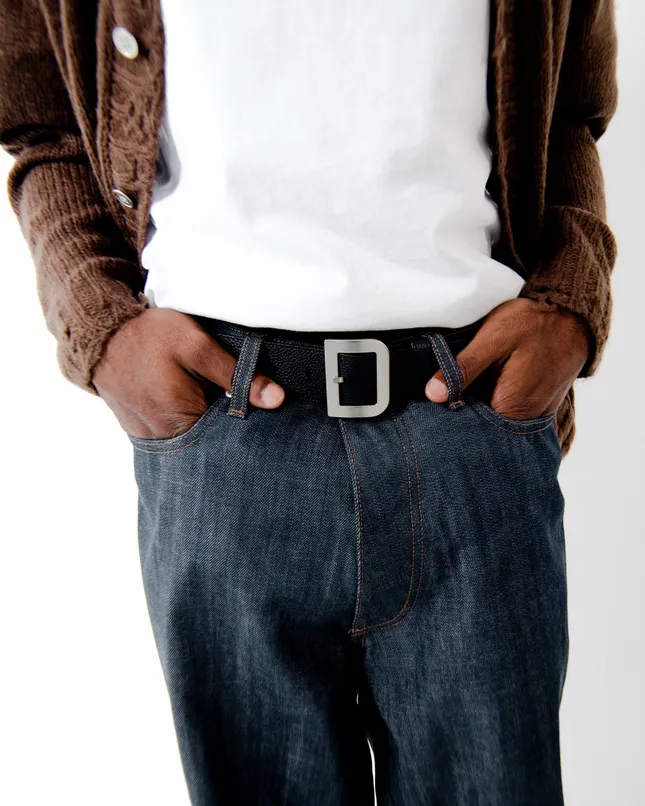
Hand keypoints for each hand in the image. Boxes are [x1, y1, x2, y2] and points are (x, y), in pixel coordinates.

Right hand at [93, 308, 284, 438]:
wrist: (99, 332)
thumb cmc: (148, 336)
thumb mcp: (198, 346)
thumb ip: (237, 374)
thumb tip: (276, 400)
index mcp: (181, 420)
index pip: (229, 435)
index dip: (246, 420)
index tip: (256, 406)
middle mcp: (164, 437)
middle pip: (210, 440)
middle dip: (225, 423)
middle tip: (225, 393)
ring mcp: (149, 437)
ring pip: (192, 437)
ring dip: (204, 420)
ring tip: (204, 393)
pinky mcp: (140, 430)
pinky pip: (172, 432)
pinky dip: (184, 418)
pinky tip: (186, 396)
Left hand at [425, 298, 591, 418]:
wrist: (573, 316)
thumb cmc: (534, 324)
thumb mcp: (493, 339)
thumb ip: (464, 368)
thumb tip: (433, 394)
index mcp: (512, 408)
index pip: (470, 430)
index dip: (450, 418)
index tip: (436, 406)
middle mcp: (526, 420)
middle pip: (485, 429)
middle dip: (464, 415)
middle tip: (450, 391)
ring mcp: (535, 416)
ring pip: (497, 422)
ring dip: (480, 409)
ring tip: (471, 386)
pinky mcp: (539, 408)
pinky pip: (511, 414)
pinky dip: (496, 404)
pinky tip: (488, 386)